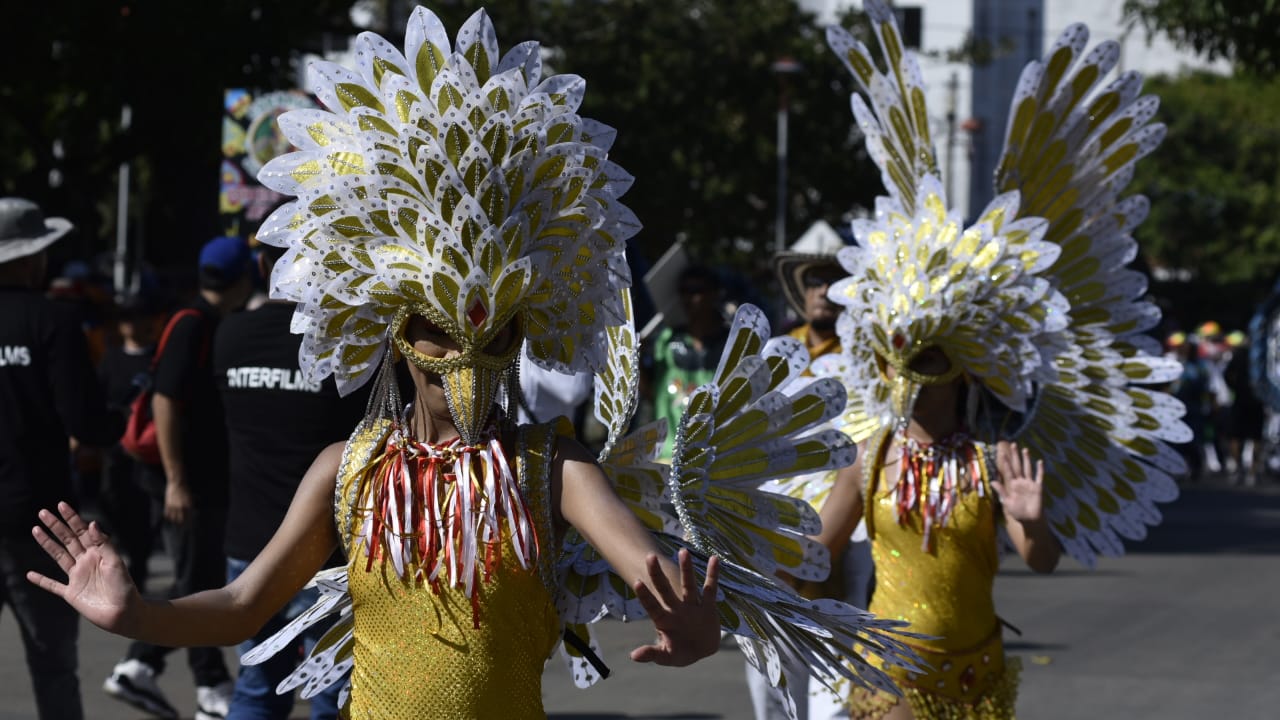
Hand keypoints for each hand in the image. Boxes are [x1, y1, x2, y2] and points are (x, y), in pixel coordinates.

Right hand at [28, 502, 139, 634]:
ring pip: (58, 556)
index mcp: (98, 553)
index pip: (82, 531)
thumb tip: (92, 523)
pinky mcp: (71, 593)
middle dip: (56, 526)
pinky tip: (29, 574)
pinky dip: (41, 580)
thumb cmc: (124, 587)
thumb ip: (103, 544)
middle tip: (43, 512)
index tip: (61, 505)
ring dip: (47, 544)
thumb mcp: (116, 562)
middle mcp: (86, 562)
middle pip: (67, 540)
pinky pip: (53, 585)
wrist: (124, 613)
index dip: (72, 518)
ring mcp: (77, 577)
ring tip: (35, 530)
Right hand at [164, 480, 191, 525]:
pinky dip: (168, 517)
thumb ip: (193, 504)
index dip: (190, 522)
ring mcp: (174, 506)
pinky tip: (170, 518)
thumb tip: (194, 509)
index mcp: (189, 506)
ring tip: (176, 523)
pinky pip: (167, 514)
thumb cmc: (186, 489)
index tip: (190, 525)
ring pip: (173, 518)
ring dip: (175, 521)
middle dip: (182, 524)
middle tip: (182, 526)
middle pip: (181, 520)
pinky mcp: (167, 505)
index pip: (189, 517)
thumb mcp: (192, 497)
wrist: (177, 483)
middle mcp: (181, 507)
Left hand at [630, 549, 720, 665]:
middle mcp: (676, 609)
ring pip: (688, 585)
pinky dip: (712, 575)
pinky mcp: (708, 607)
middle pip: (665, 589)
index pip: (652, 606)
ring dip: (686, 568)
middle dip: (657, 574)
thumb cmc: (680, 653)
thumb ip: (653, 654)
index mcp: (664, 620)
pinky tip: (714, 559)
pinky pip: (710, 589)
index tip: (637, 582)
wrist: (702, 651)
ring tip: (683, 551)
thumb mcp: (666, 657)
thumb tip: (634, 656)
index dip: (645, 595)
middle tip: (650, 557)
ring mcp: (692, 606)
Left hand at [993, 440, 1045, 523]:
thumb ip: (1001, 491)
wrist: (1030, 520)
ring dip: (1026, 459)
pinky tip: (1039, 461)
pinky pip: (1039, 477)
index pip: (1008, 471)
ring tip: (1025, 450)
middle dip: (1015, 456)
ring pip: (1027, 468)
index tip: (1002, 453)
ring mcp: (1029, 484)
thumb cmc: (1017, 512)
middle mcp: (1020, 482)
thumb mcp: (1007, 502)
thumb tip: (992, 481)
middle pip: (1017, 466)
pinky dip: (1040, 469)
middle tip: (1013, 444)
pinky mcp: (1038, 487)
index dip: (1005, 462)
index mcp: (1012, 485)